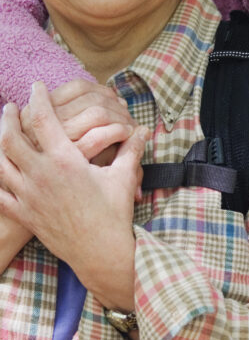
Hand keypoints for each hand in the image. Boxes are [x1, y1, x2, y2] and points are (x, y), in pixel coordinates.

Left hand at [0, 82, 148, 300]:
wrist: (101, 252)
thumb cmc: (114, 214)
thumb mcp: (124, 177)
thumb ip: (131, 149)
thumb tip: (143, 130)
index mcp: (65, 161)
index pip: (44, 119)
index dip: (39, 98)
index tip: (37, 87)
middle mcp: (41, 175)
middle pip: (10, 138)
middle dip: (8, 118)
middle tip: (11, 107)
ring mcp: (28, 196)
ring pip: (0, 163)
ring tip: (3, 133)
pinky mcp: (25, 214)